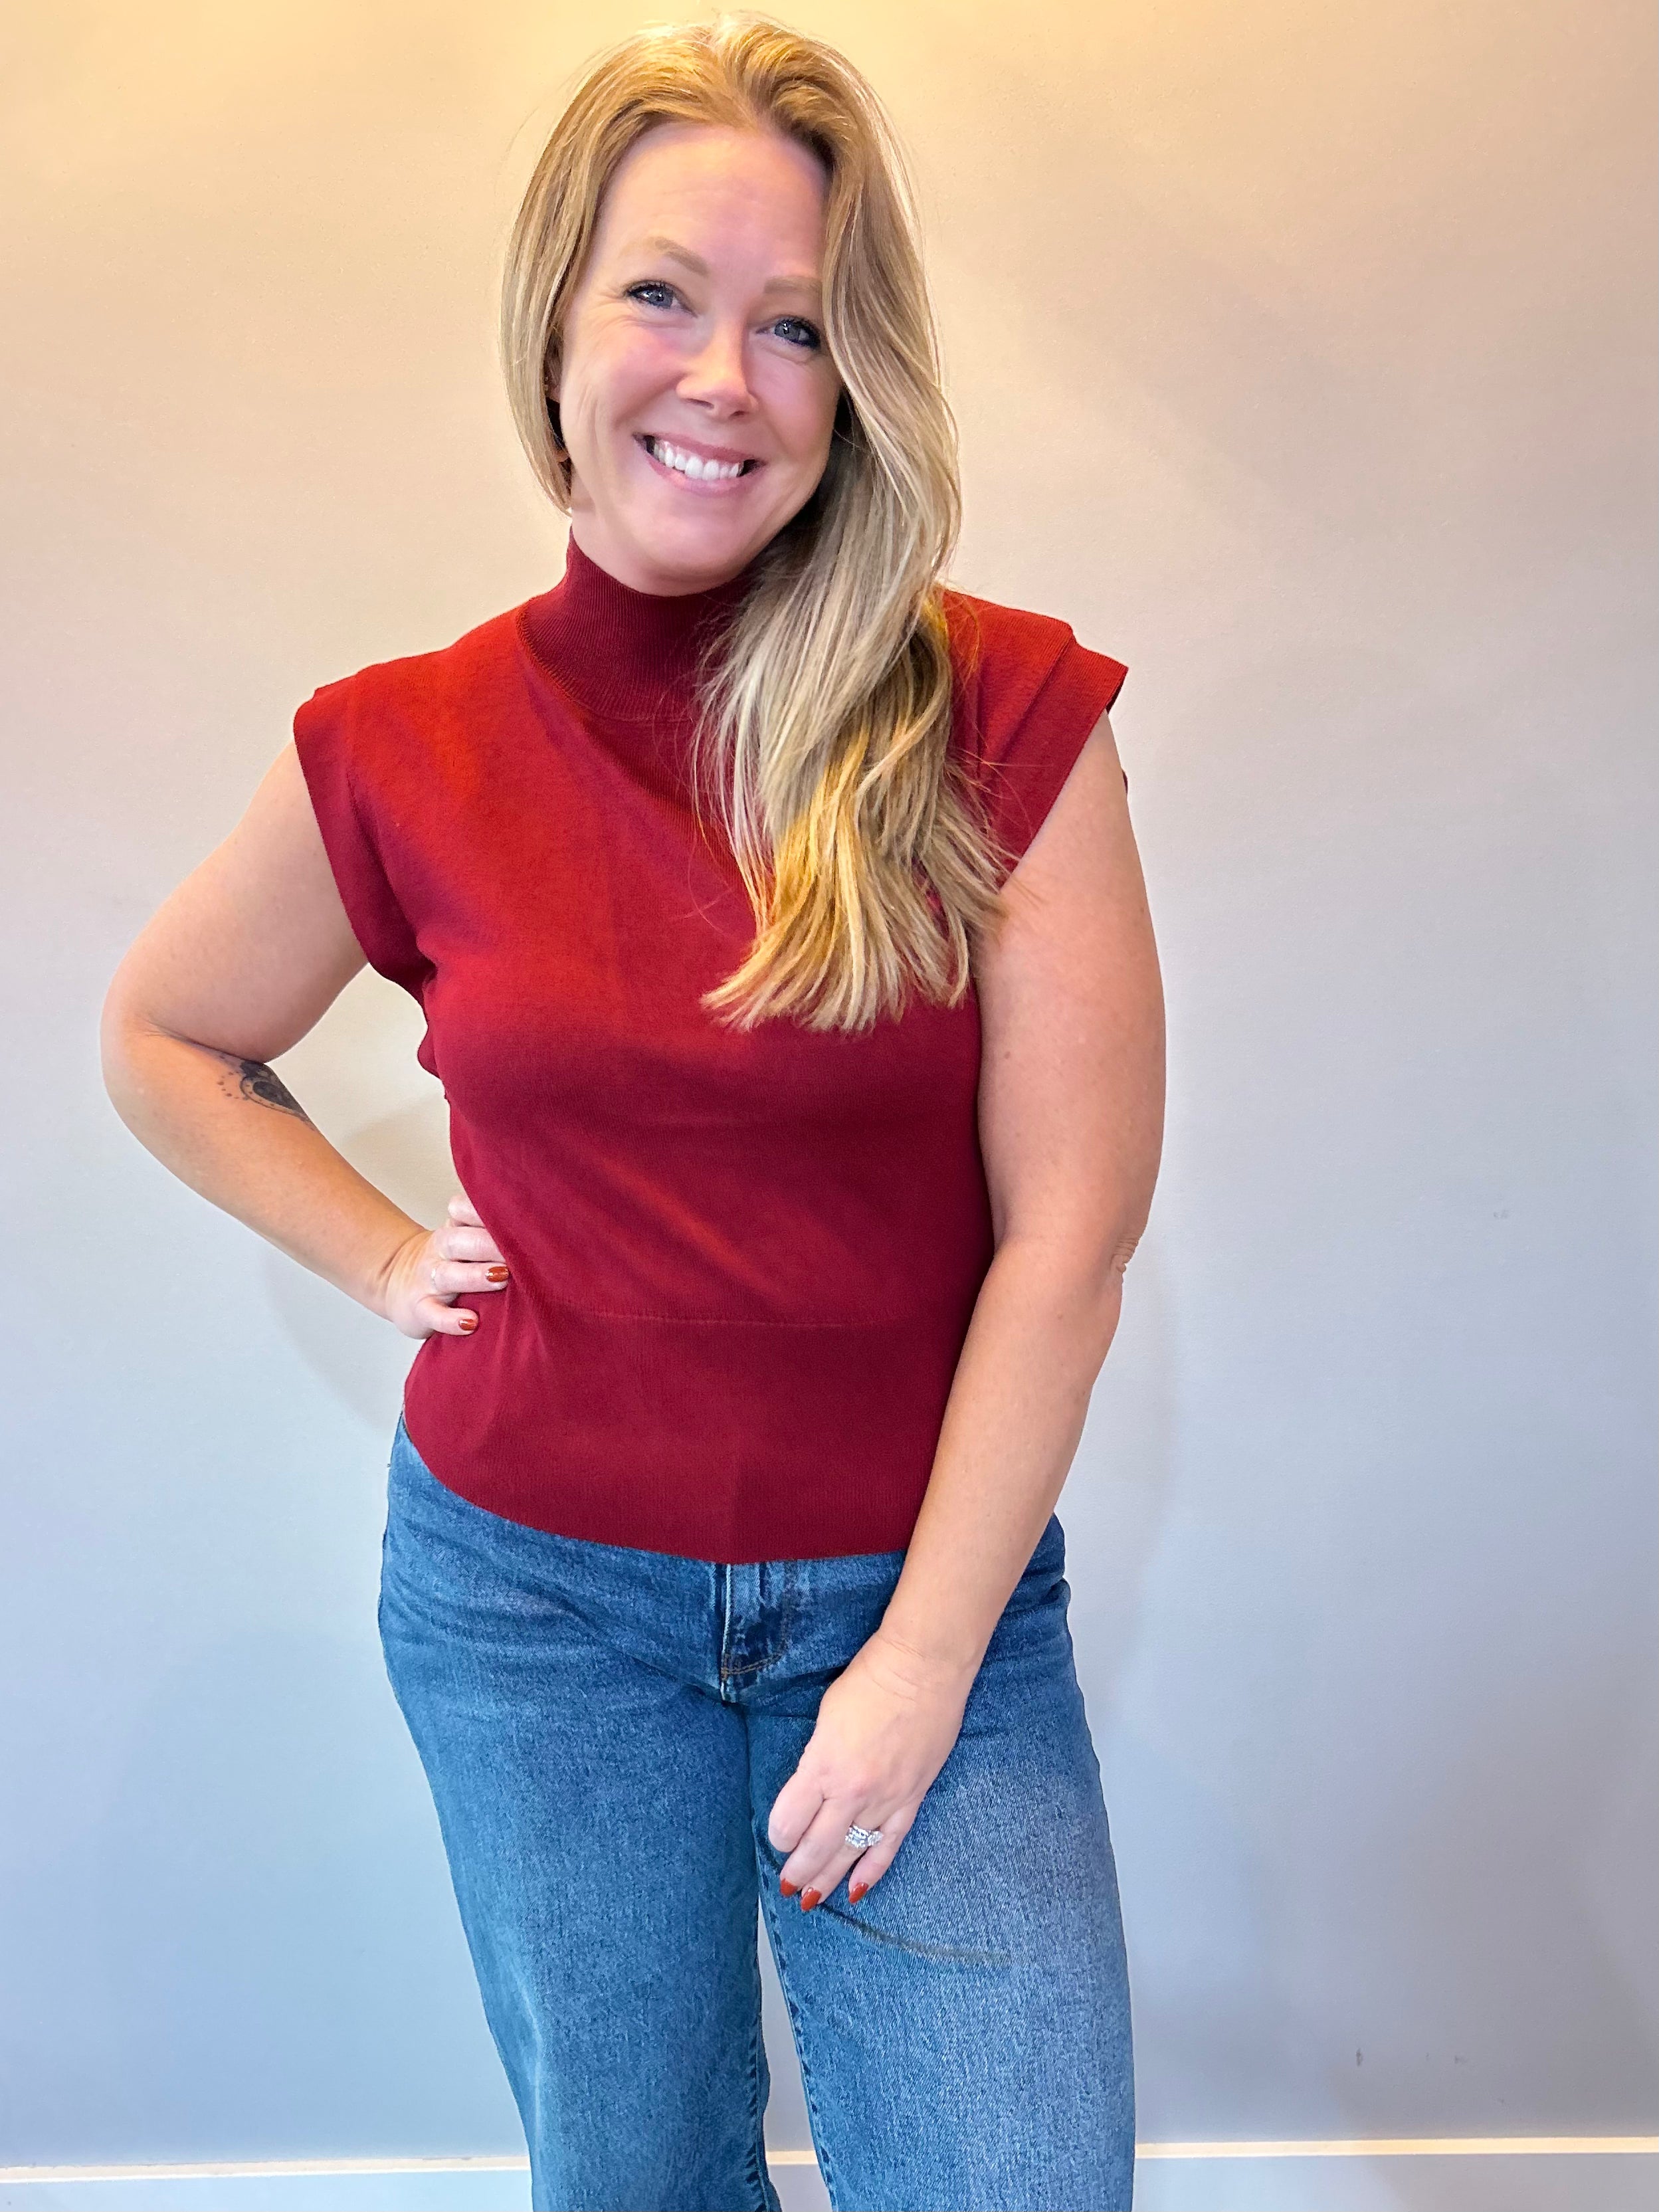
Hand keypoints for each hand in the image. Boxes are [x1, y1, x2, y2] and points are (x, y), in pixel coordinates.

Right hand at [375, 1188, 509, 1339]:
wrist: (401, 1285)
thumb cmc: (453, 1263)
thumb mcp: (467, 1241)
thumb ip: (496, 1234)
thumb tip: (542, 1230)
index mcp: (454, 1229)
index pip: (461, 1210)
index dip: (480, 1210)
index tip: (512, 1214)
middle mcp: (440, 1250)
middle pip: (458, 1241)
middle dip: (487, 1245)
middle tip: (515, 1253)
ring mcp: (428, 1279)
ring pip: (448, 1275)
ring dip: (475, 1276)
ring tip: (501, 1278)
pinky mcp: (420, 1308)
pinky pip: (432, 1314)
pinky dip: (449, 1320)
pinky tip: (470, 1323)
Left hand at [767, 1627, 975, 1910]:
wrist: (924, 1669)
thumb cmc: (870, 1681)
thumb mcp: (826, 1717)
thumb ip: (817, 1759)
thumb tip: (812, 1788)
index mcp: (823, 1765)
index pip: (790, 1820)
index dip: (780, 1834)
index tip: (778, 1836)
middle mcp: (852, 1791)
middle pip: (816, 1847)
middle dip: (797, 1871)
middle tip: (785, 1886)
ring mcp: (885, 1799)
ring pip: (850, 1853)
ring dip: (827, 1879)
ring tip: (809, 1900)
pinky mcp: (911, 1799)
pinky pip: (888, 1846)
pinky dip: (871, 1872)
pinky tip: (856, 1892)